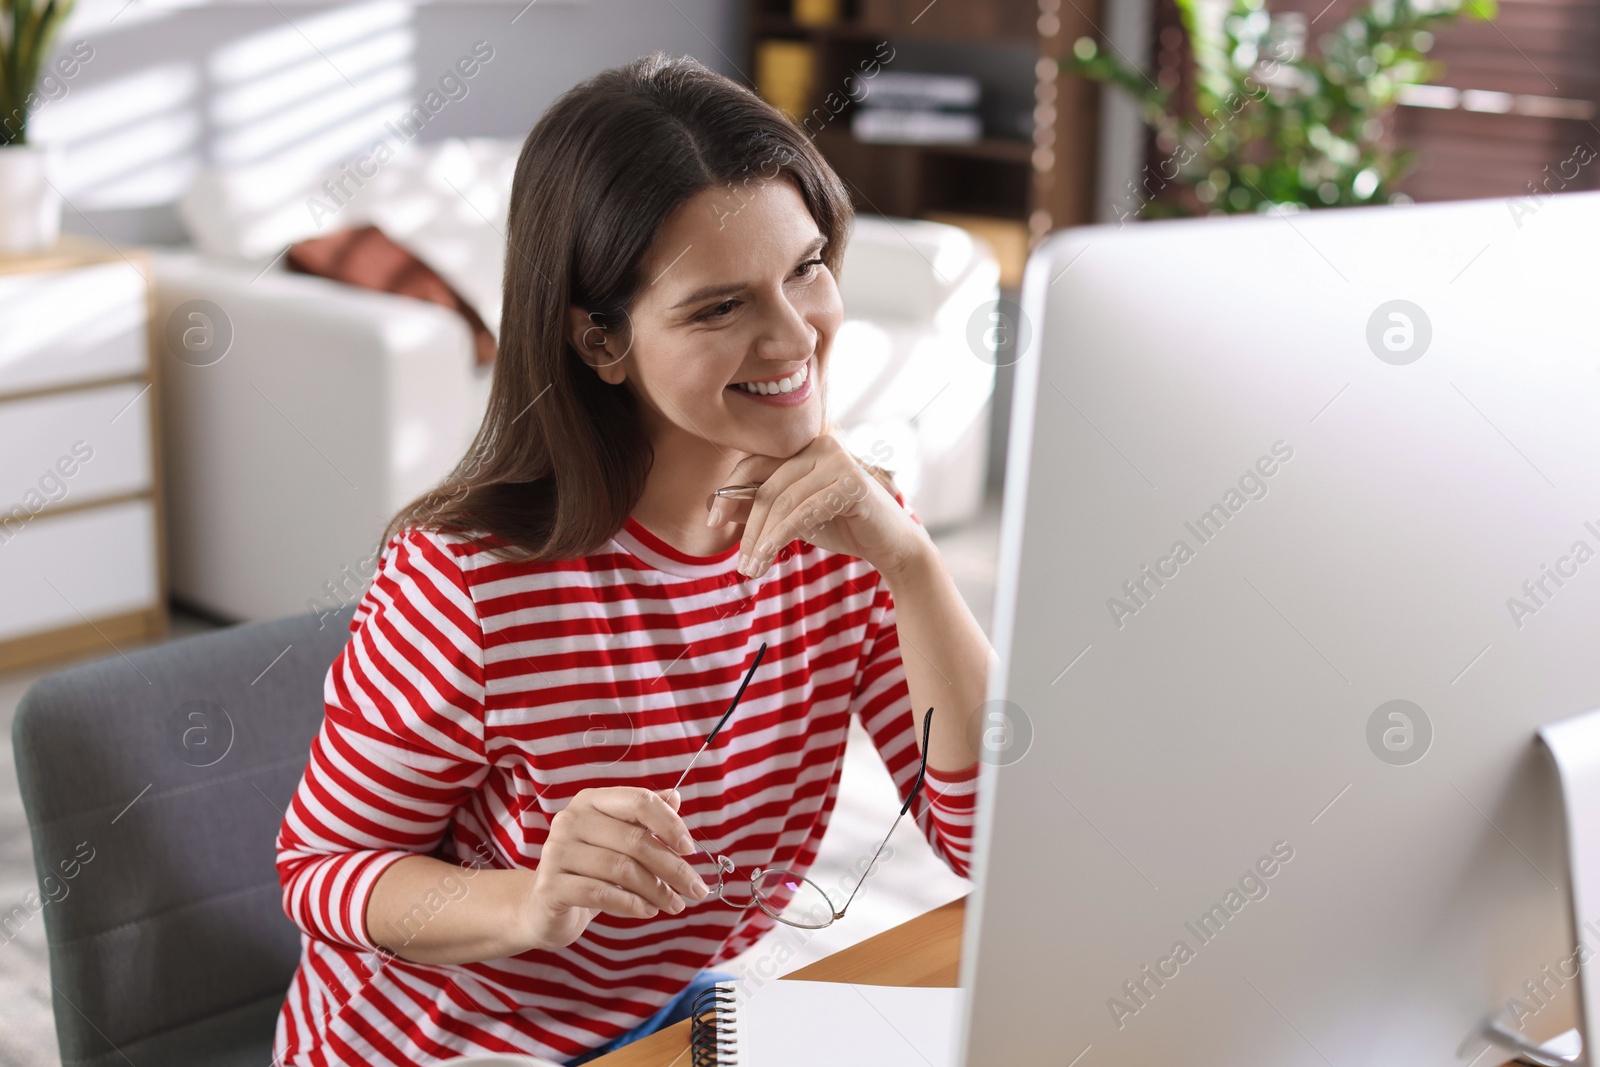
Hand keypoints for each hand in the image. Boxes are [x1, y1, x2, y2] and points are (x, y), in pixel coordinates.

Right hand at [521, 787, 711, 950]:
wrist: (544, 908)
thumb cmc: (589, 871)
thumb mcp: (620, 843)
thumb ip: (644, 820)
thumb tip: (676, 797)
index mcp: (591, 800)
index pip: (638, 801)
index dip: (669, 823)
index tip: (691, 849)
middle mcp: (570, 819)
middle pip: (634, 840)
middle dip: (672, 867)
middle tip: (696, 889)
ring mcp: (556, 851)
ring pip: (621, 869)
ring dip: (656, 890)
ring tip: (675, 904)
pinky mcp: (550, 885)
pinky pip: (601, 893)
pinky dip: (631, 904)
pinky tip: (648, 911)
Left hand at [706, 432, 930, 578]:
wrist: (892, 545)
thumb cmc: (844, 527)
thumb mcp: (795, 517)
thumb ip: (762, 507)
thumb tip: (718, 507)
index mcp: (804, 447)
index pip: (755, 464)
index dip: (729, 492)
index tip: (712, 522)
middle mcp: (820, 446)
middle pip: (766, 485)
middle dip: (746, 525)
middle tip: (737, 559)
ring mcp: (837, 460)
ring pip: (781, 501)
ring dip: (760, 538)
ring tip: (750, 568)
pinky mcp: (851, 482)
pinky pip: (802, 512)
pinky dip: (779, 537)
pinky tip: (766, 557)